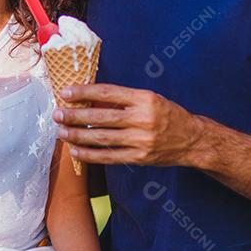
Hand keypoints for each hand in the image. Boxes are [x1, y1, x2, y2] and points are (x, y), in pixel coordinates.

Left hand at [53, 83, 201, 165]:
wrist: (193, 140)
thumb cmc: (167, 114)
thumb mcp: (149, 98)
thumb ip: (123, 99)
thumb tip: (89, 98)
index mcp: (144, 98)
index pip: (107, 93)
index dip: (84, 92)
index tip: (66, 92)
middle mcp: (143, 119)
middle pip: (101, 117)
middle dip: (75, 116)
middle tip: (57, 114)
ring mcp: (141, 140)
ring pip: (102, 138)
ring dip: (78, 136)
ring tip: (62, 132)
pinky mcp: (140, 158)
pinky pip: (110, 157)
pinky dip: (91, 155)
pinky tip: (76, 151)